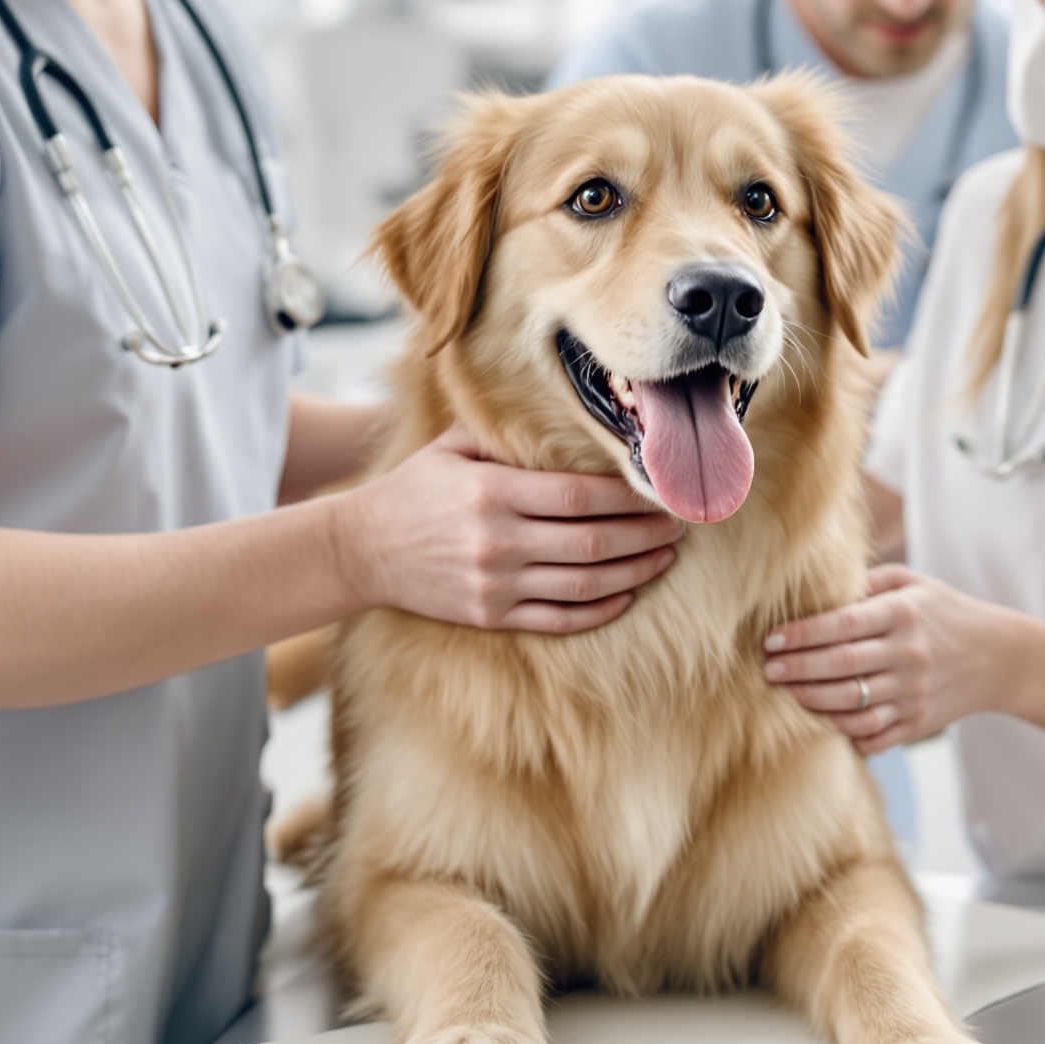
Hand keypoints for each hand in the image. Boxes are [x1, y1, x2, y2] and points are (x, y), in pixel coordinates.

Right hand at [341, 427, 683, 632]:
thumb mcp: (454, 447)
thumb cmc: (416, 489)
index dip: (628, 497)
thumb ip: (507, 436)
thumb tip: (571, 423)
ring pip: (585, 584)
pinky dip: (601, 609)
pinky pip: (560, 620)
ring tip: (666, 556)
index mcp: (492, 493)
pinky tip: (627, 593)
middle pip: (593, 542)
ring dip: (635, 570)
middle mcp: (497, 542)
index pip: (579, 497)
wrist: (364, 548)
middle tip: (680, 524)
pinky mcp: (491, 616)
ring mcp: (496, 585)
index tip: (659, 490)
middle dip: (645, 534)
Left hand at [762, 564, 1013, 753]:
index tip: (771, 639)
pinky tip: (827, 720)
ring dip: (814, 702)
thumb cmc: (944, 612)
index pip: (843, 625)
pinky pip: (874, 735)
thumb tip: (816, 590)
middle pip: (842, 666)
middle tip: (767, 670)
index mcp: (903, 614)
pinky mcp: (919, 723)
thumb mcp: (912, 584)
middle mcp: (908, 654)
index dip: (803, 633)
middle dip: (798, 669)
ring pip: (853, 705)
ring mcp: (915, 693)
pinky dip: (847, 732)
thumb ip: (866, 584)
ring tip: (788, 693)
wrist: (999, 657)